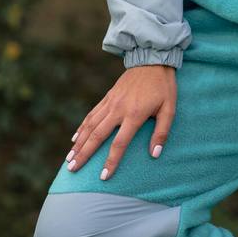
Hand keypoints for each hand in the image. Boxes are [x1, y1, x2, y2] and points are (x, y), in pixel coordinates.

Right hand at [65, 64, 176, 180]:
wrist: (152, 60)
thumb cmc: (163, 87)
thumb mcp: (169, 109)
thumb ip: (162, 132)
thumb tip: (154, 155)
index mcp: (134, 115)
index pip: (119, 144)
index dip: (111, 161)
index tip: (103, 177)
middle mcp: (118, 109)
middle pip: (97, 136)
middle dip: (84, 154)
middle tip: (72, 170)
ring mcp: (111, 102)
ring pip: (90, 125)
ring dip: (78, 143)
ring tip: (69, 158)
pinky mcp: (108, 96)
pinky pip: (91, 114)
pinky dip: (82, 127)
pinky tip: (75, 138)